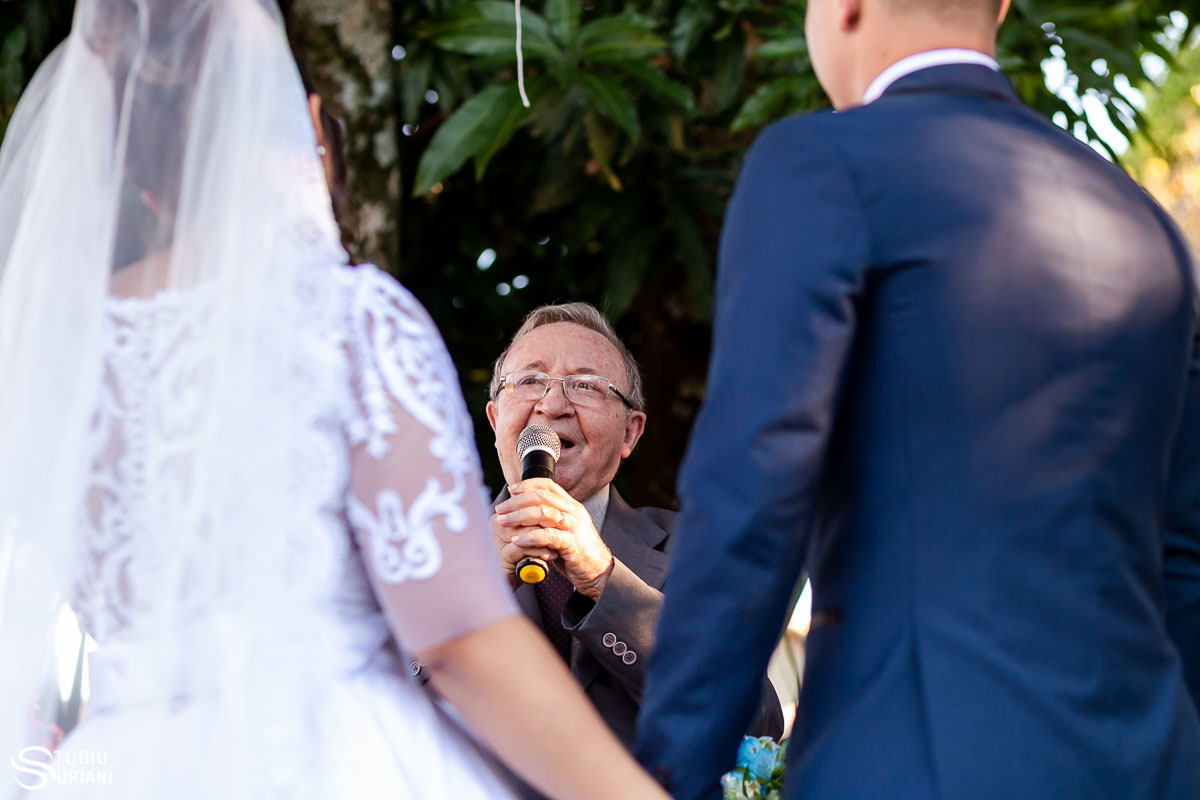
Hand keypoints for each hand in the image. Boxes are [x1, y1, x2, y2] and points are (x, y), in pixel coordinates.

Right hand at [491, 509, 557, 588]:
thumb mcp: (527, 538)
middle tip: (563, 529)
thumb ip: (535, 522)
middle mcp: (496, 524)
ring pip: (525, 531)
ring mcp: (496, 540)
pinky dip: (539, 551)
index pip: (526, 504)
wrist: (507, 582)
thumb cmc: (519, 558)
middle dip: (546, 522)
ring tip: (558, 545)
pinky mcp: (501, 556)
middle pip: (525, 515)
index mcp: (502, 515)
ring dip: (544, 538)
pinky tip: (551, 555)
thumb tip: (555, 510)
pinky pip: (523, 549)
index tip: (561, 515)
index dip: (545, 509)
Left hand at [494, 478, 614, 598]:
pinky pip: (548, 536)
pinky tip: (516, 540)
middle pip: (542, 497)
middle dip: (517, 501)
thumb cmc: (576, 552)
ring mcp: (574, 527)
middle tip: (501, 509)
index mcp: (571, 506)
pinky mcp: (572, 544)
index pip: (549, 485)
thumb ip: (548, 520)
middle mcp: (574, 512)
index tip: (511, 490)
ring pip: (543, 513)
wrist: (599, 572)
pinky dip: (529, 537)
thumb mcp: (563, 530)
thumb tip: (523, 513)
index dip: (528, 484)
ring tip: (503, 522)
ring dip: (519, 516)